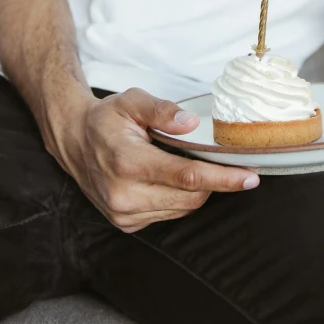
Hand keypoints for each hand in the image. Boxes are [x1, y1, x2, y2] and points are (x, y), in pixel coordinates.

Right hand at [59, 88, 259, 232]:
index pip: (187, 176)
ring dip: (198, 191)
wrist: (73, 141)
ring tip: (194, 165)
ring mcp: (124, 213)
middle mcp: (125, 194)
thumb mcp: (132, 100)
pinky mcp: (125, 223)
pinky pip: (169, 214)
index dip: (223, 178)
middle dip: (217, 183)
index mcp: (128, 162)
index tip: (249, 177)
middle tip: (233, 165)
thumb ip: (162, 109)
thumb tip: (191, 124)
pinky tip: (174, 179)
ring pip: (182, 209)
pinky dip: (180, 199)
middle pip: (190, 197)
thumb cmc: (106, 120)